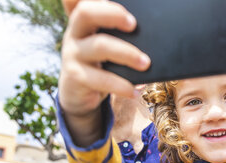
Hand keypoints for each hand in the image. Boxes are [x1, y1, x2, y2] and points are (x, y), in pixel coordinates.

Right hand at [59, 0, 149, 115]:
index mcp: (84, 20)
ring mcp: (72, 54)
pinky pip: (101, 79)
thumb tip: (153, 32)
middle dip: (113, 14)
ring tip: (145, 63)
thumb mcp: (105, 43)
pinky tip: (135, 90)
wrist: (78, 91)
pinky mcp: (75, 76)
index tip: (113, 1)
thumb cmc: (99, 62)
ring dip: (127, 54)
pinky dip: (122, 85)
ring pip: (99, 46)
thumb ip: (118, 32)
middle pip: (86, 12)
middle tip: (134, 24)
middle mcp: (75, 32)